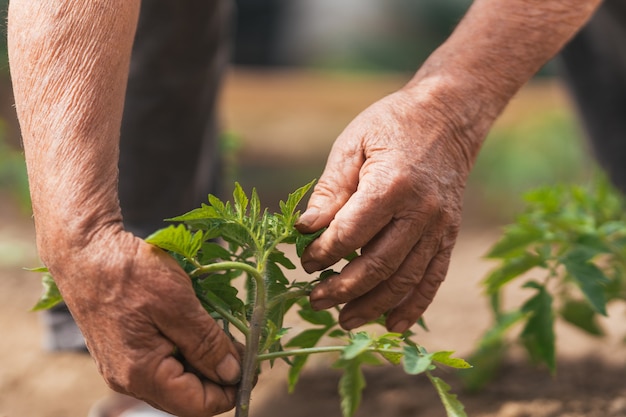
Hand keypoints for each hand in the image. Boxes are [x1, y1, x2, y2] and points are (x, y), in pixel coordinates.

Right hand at [45, 225, 240, 416]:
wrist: (84, 251)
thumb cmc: (129, 273)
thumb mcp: (179, 304)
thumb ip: (206, 344)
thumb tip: (232, 373)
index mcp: (142, 374)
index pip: (197, 406)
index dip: (230, 392)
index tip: (252, 368)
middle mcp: (129, 380)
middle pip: (186, 397)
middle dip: (219, 377)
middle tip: (242, 346)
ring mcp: (123, 366)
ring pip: (176, 381)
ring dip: (203, 363)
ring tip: (223, 334)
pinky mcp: (123, 350)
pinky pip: (162, 364)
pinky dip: (185, 352)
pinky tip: (197, 328)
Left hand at [296, 83, 479, 332]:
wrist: (448, 117)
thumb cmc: (391, 126)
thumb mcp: (352, 146)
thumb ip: (330, 190)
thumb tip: (305, 229)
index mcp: (391, 185)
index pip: (351, 233)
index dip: (324, 253)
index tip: (305, 262)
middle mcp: (420, 211)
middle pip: (379, 264)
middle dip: (342, 288)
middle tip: (315, 300)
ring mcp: (440, 226)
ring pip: (405, 279)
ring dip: (373, 305)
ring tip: (344, 321)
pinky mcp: (449, 234)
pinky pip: (433, 278)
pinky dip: (414, 306)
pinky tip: (392, 325)